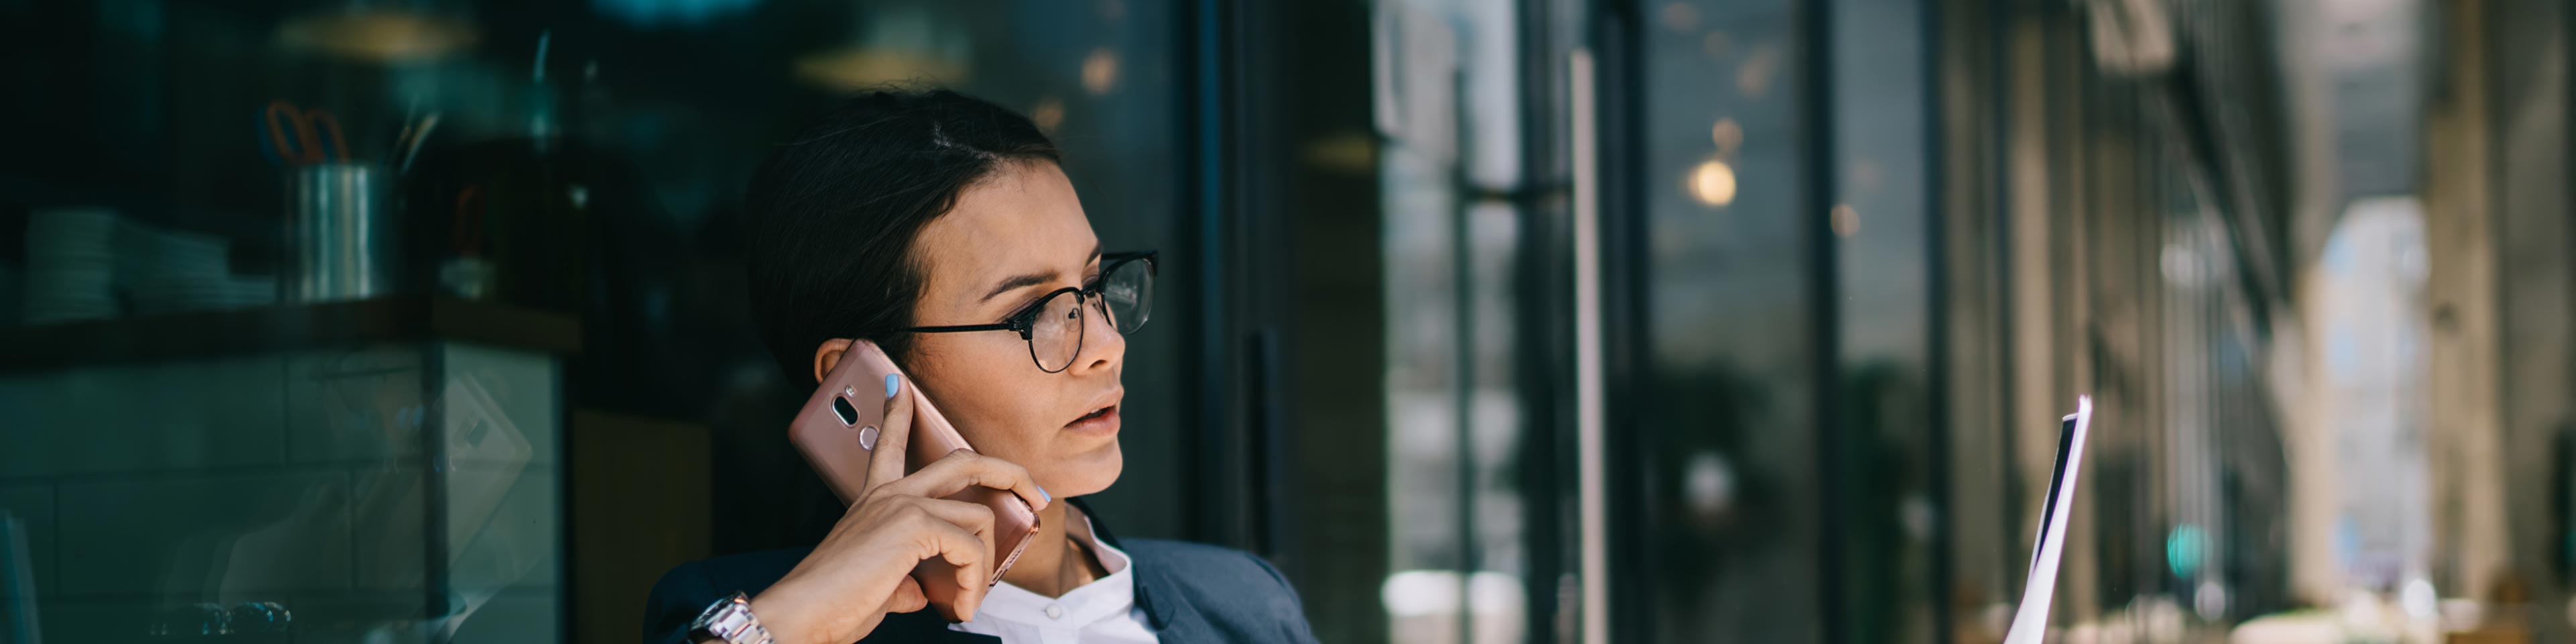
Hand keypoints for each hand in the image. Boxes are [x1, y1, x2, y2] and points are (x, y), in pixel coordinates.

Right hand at [748, 374, 1050, 643]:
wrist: (804, 612)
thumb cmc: (835, 602)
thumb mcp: (881, 581)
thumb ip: (908, 578)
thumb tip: (925, 591)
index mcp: (875, 500)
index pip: (889, 444)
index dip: (898, 412)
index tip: (900, 386)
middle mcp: (890, 493)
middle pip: (964, 460)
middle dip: (1009, 472)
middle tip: (1033, 494)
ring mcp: (903, 504)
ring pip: (979, 515)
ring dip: (986, 563)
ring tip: (969, 599)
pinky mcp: (914, 524)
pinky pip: (970, 547)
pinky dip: (974, 582)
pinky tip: (960, 606)